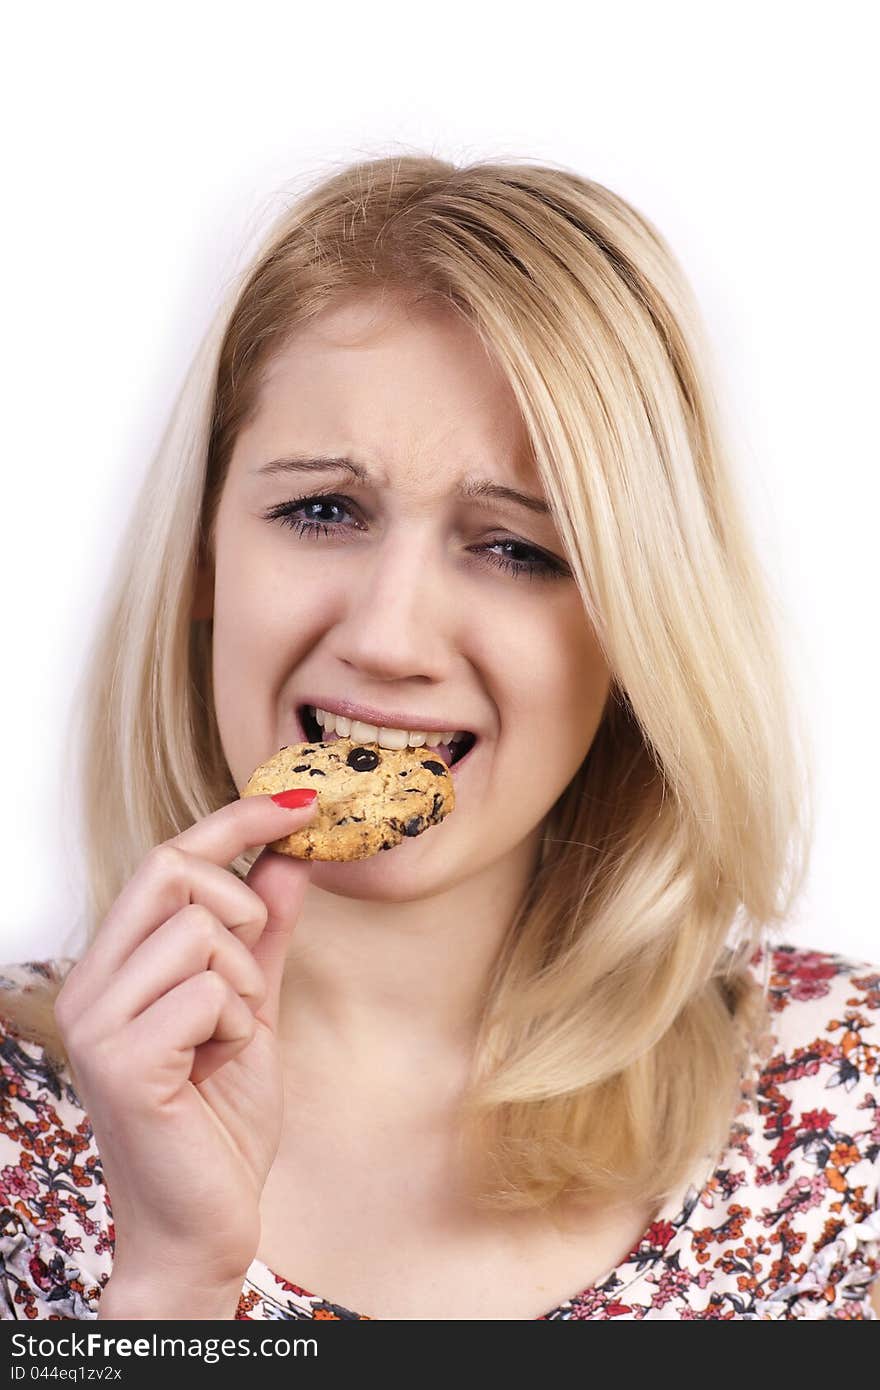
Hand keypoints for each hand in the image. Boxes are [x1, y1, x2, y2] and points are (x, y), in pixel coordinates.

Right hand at [54, 791, 318, 1289]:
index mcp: (115, 966)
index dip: (235, 819)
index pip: (167, 857)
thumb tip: (289, 857)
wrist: (201, 1228)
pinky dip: (238, 1025)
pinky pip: (209, 991)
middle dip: (239, 908)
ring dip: (244, 984)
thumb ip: (264, 935)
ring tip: (228, 1039)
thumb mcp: (253, 1010)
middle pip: (171, 869)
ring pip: (199, 932)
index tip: (299, 801)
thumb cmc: (217, 1124)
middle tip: (249, 980)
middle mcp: (91, 984)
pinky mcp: (123, 1061)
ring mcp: (99, 1022)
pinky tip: (216, 1067)